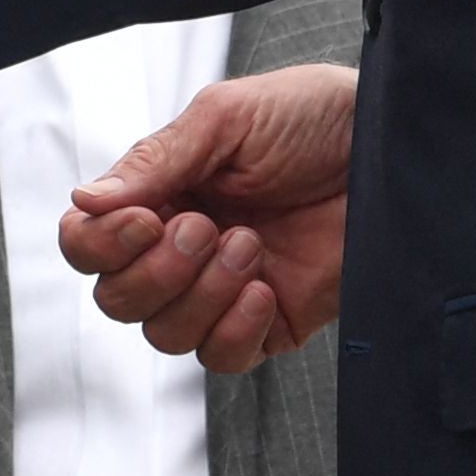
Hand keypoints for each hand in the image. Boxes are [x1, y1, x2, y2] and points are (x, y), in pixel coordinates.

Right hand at [62, 62, 359, 367]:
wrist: (391, 146)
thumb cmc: (313, 117)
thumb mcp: (226, 119)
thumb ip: (155, 161)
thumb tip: (83, 202)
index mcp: (161, 196)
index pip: (88, 245)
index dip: (100, 245)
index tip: (145, 218)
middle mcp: (183, 249)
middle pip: (117, 299)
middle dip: (155, 271)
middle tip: (205, 226)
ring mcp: (224, 290)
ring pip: (165, 334)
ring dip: (200, 293)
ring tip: (248, 243)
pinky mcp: (270, 323)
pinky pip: (222, 357)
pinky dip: (233, 329)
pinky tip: (263, 287)